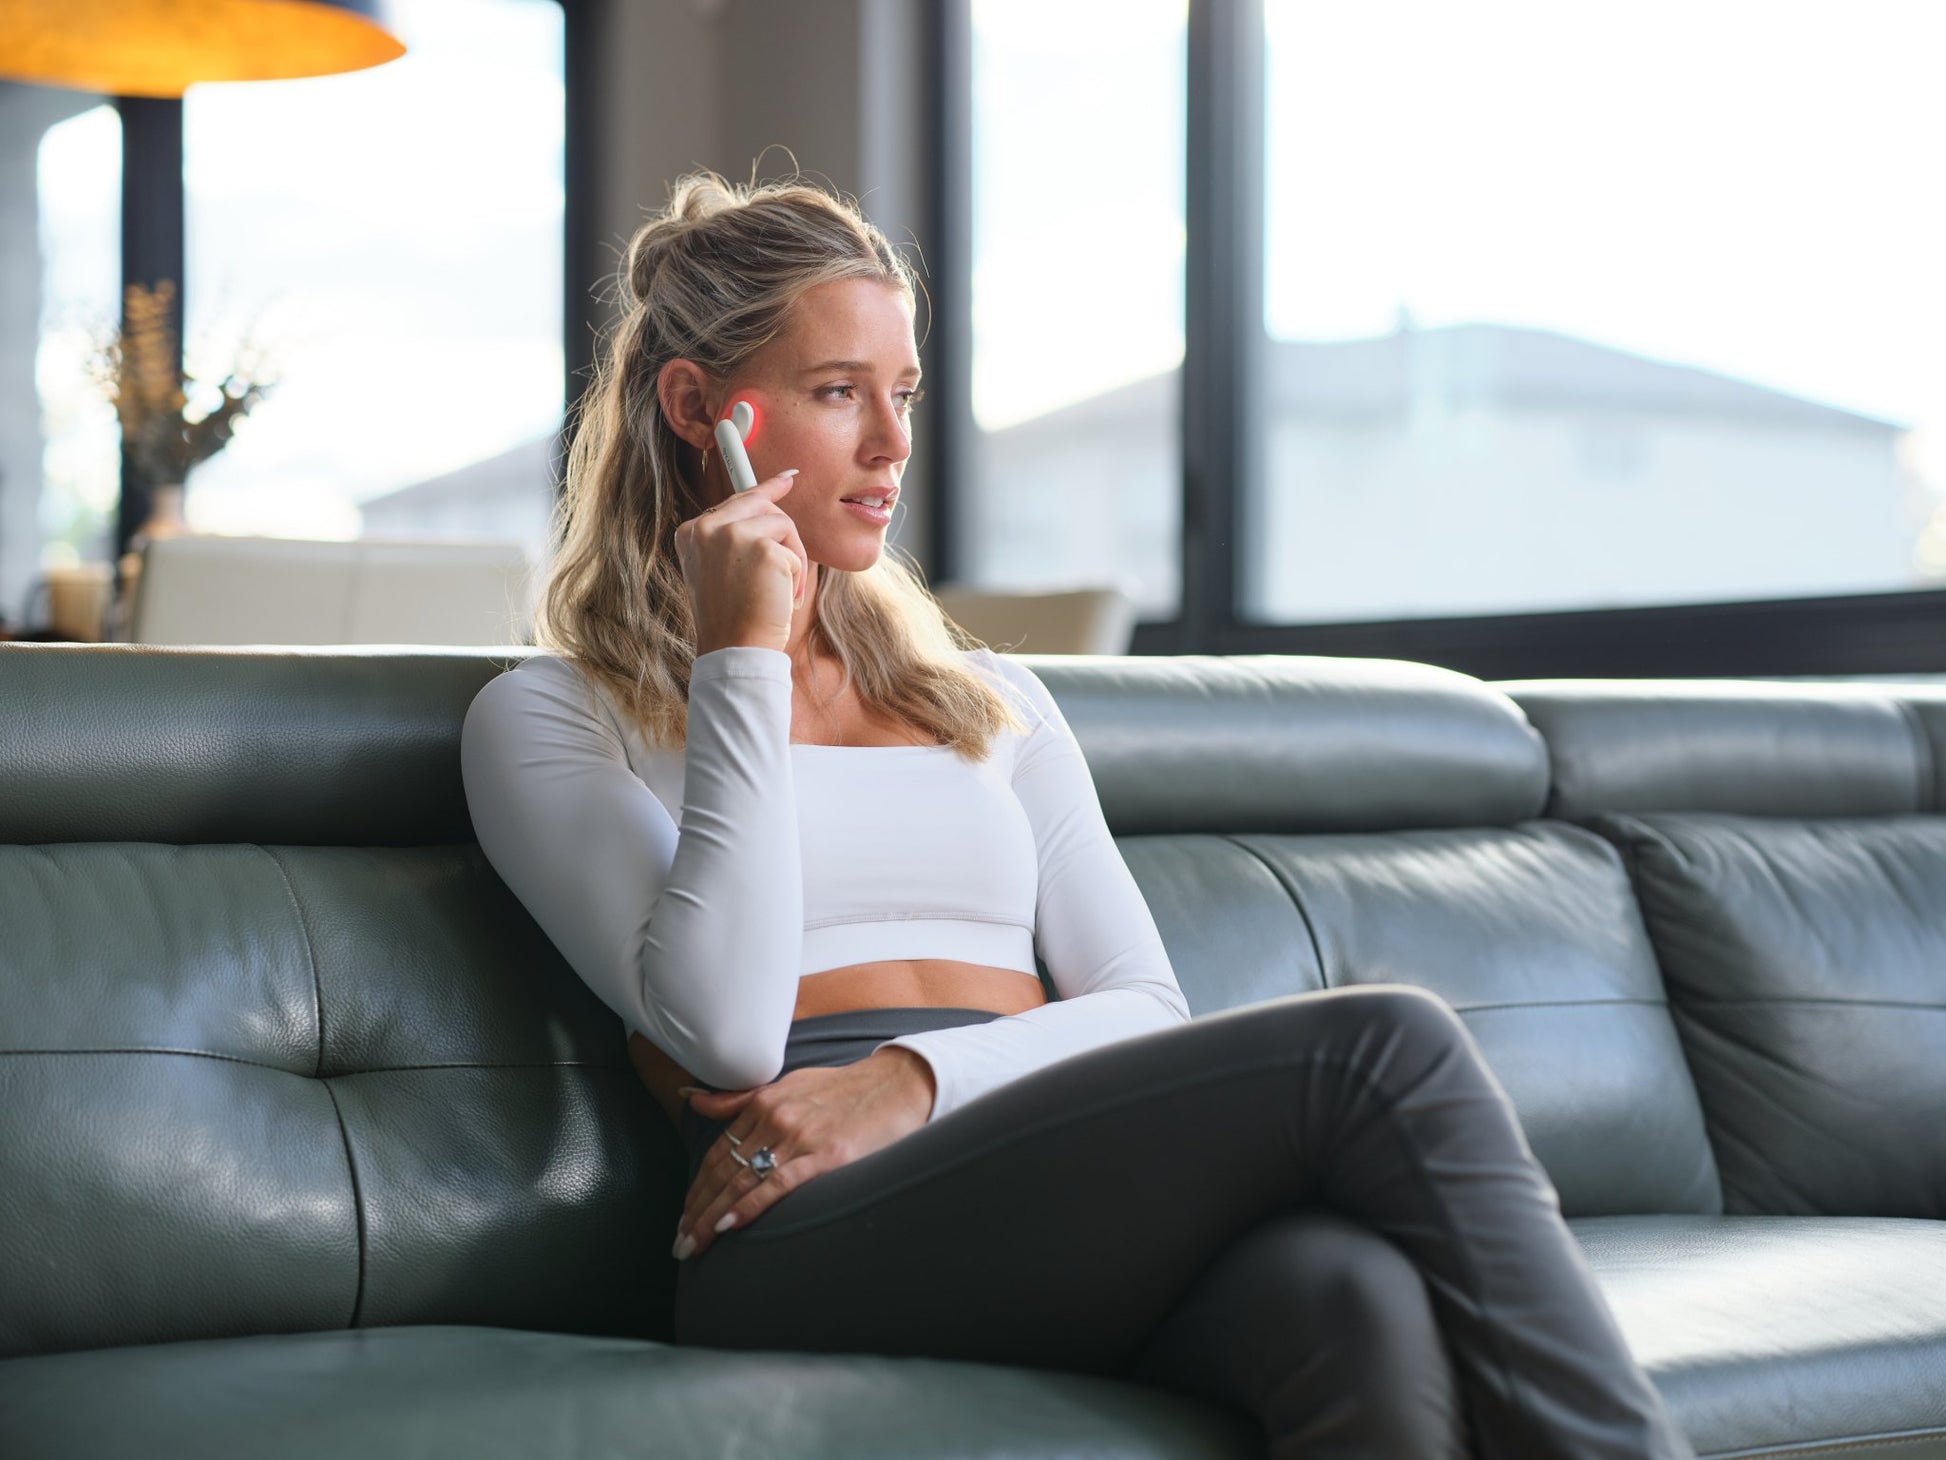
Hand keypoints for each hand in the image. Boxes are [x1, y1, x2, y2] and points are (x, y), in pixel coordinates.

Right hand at [673, 468, 809, 655]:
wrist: (734, 649)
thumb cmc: (734, 618)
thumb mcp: (723, 570)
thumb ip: (736, 536)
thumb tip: (772, 498)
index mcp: (691, 533)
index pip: (735, 501)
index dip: (764, 491)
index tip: (786, 479)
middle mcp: (706, 527)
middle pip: (760, 504)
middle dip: (784, 534)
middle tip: (790, 569)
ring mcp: (731, 534)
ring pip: (782, 524)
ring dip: (793, 560)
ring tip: (782, 592)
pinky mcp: (761, 547)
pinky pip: (793, 549)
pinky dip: (797, 576)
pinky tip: (782, 598)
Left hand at [673, 1047, 936, 1259]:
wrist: (896, 1085)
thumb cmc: (844, 1089)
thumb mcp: (789, 1084)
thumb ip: (741, 1099)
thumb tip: (694, 1101)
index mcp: (764, 1103)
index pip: (719, 1153)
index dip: (697, 1187)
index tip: (684, 1216)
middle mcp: (775, 1119)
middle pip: (724, 1171)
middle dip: (697, 1210)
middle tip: (680, 1242)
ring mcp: (798, 1138)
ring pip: (742, 1181)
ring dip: (713, 1217)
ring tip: (694, 1244)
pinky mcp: (824, 1157)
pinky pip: (777, 1185)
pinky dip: (749, 1206)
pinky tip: (728, 1225)